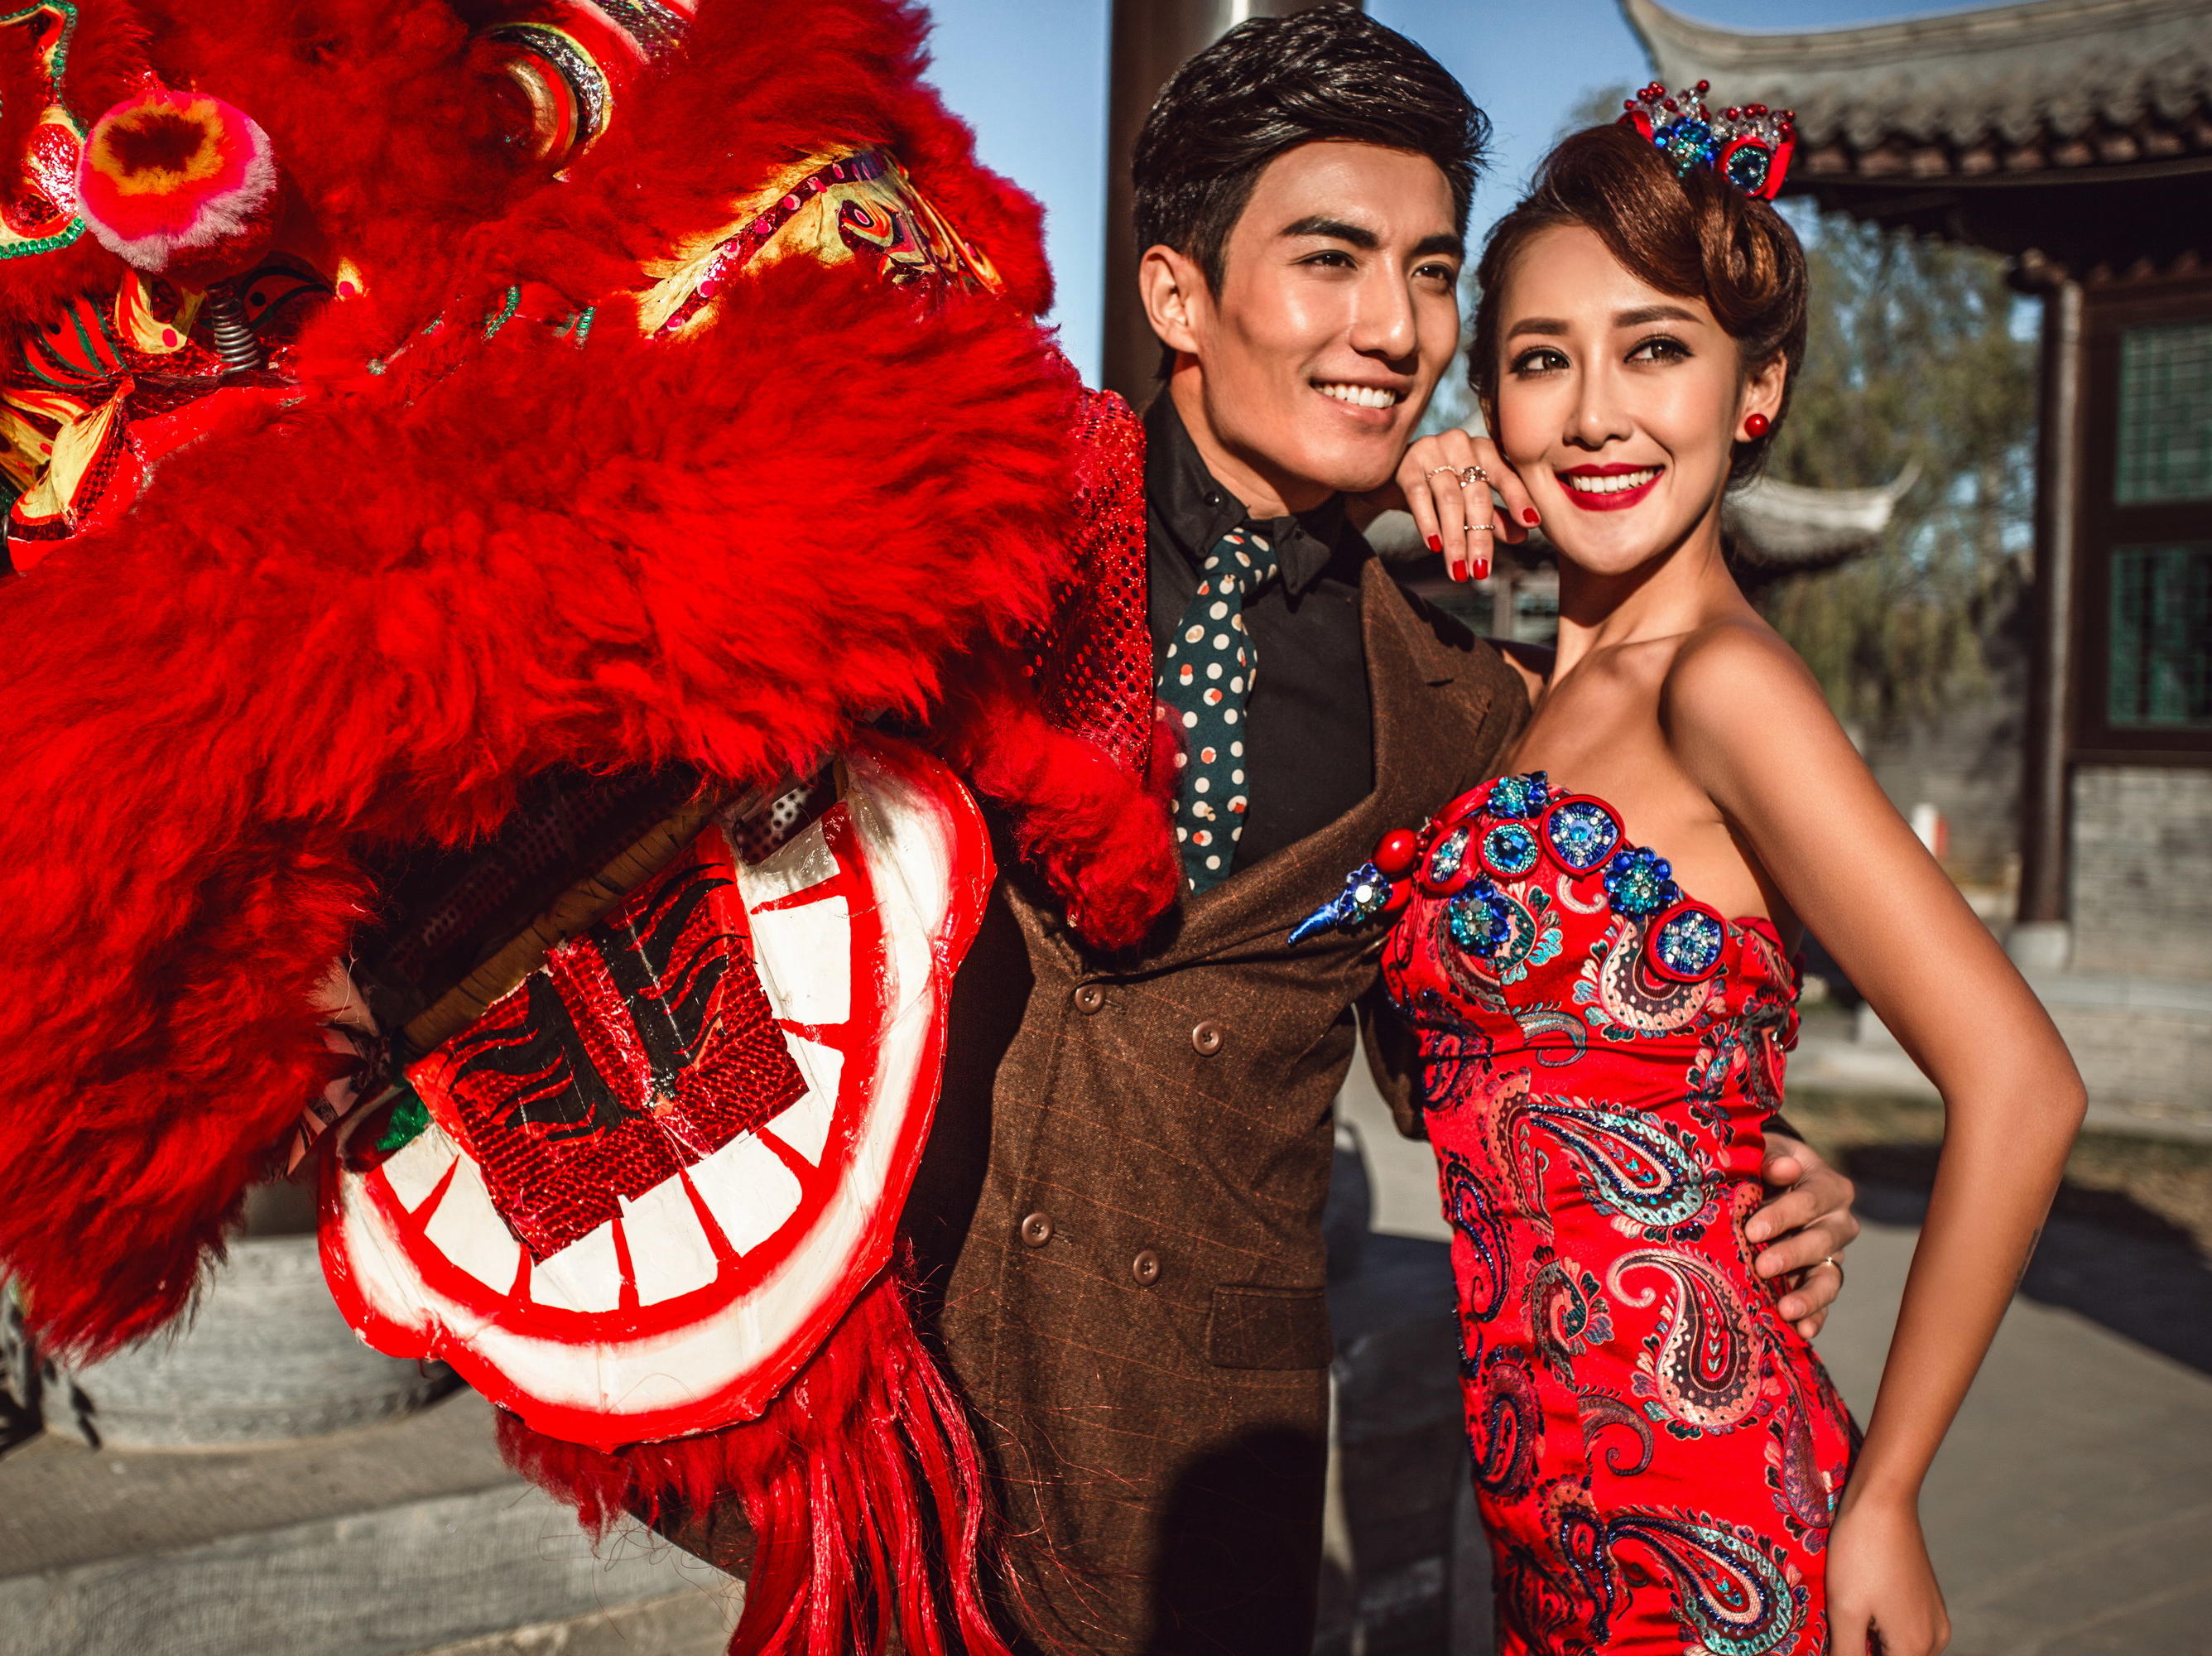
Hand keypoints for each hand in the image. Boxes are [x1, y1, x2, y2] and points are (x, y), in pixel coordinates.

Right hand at [1385, 427, 1536, 582]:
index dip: (1518, 499)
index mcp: (1484, 449)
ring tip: (1458, 569)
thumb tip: (1523, 536)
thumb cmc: (1439, 489)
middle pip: (1477, 495)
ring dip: (1455, 539)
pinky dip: (1428, 523)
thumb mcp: (1469, 502)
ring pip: (1450, 500)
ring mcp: (1432, 450)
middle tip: (1481, 571)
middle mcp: (1461, 444)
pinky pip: (1420, 496)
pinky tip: (1434, 546)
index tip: (1531, 523)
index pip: (1506, 476)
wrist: (1391, 477)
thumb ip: (1495, 517)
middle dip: (1480, 537)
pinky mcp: (1407, 464)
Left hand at [1751, 1132, 1859, 1337]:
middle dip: (1792, 1255)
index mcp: (1828, 1186)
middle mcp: (1837, 1223)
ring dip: (1810, 1295)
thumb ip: (1770, 1157)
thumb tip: (1785, 1168)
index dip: (1783, 1215)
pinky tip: (1802, 1332)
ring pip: (1830, 1277)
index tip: (1753, 1230)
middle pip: (1822, 1241)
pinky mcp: (1819, 1280)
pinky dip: (1814, 1317)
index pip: (1811, 1200)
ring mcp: (1831, 1255)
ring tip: (1786, 1309)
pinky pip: (1822, 1302)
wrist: (1764, 1180)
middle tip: (1762, 1266)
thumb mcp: (1763, 1150)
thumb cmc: (1761, 1163)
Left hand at [1826, 1494, 1949, 1654]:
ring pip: (1898, 1648)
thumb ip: (1848, 1653)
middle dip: (1862, 1649)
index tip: (1836, 1641)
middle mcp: (1935, 1639)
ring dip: (1870, 1642)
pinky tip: (1857, 1608)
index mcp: (1916, 1647)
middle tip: (1837, 1630)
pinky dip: (1880, 1627)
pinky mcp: (1928, 1600)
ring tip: (1842, 1621)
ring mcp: (1935, 1618)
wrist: (1884, 1501)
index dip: (1854, 1655)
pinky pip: (1904, 1629)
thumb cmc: (1861, 1553)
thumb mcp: (1845, 1611)